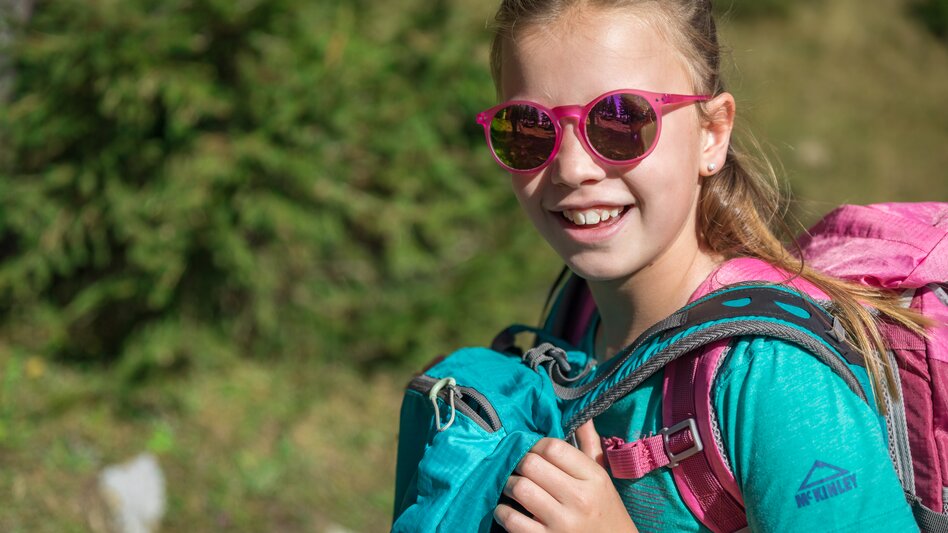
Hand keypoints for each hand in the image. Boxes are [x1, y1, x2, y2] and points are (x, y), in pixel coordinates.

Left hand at [493, 421, 637, 531]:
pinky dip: (502, 513)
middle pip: (531, 464)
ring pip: (520, 488)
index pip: (553, 447)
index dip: (535, 445)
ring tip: (511, 486)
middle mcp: (580, 499)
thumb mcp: (602, 477)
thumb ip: (589, 445)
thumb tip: (582, 415)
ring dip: (508, 485)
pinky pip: (511, 520)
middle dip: (518, 463)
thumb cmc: (604, 509)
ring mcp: (563, 523)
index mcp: (594, 478)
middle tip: (517, 468)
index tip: (532, 451)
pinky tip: (507, 510)